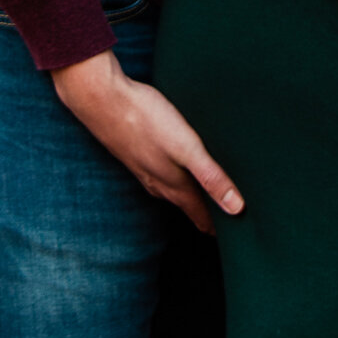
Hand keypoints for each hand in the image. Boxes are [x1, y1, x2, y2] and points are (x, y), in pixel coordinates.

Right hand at [52, 50, 242, 232]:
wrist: (100, 98)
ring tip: (202, 199)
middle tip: (222, 222)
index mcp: (174, 184)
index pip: (201, 215)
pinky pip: (158, 175)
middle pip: (186, 206)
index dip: (218, 227)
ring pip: (171, 191)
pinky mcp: (134, 153)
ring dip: (189, 198)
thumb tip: (237, 209)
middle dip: (205, 214)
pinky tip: (171, 167)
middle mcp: (157, 182)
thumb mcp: (187, 148)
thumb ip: (211, 177)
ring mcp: (143, 168)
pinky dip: (173, 179)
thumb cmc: (145, 119)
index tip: (234, 239)